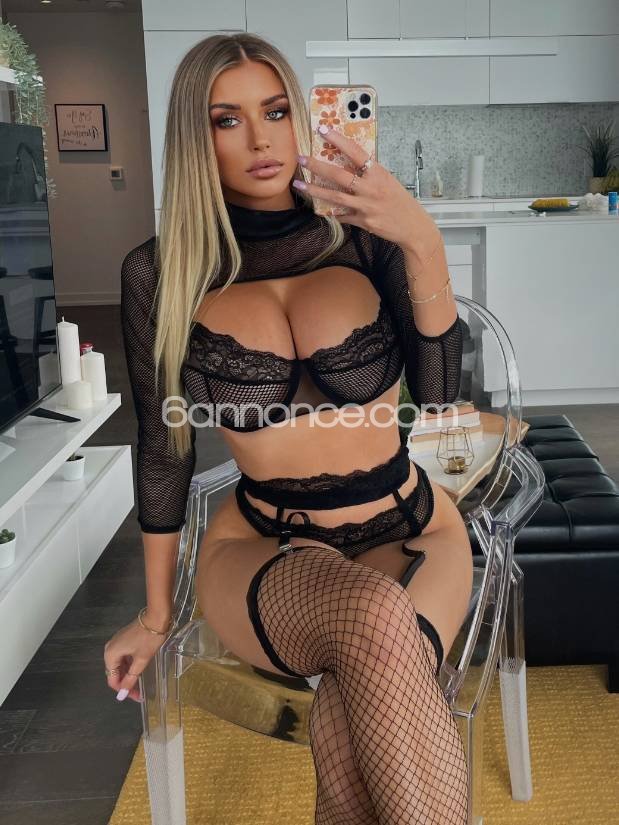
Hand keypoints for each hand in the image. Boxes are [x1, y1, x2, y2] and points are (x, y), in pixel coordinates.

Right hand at [103, 610, 171, 702]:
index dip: (123, 690)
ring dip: (128, 675)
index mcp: (110, 655)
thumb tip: (122, 695)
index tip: (136, 697)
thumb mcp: (141, 661)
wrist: (156, 616)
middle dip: (126, 684)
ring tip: (140, 685)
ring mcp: (116, 643)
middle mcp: (109, 649)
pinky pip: (123, 657)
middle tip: (139, 693)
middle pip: (115, 673)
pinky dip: (130, 666)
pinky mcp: (123, 640)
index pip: (113, 680)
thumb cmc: (149, 639)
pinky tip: (138, 672)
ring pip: (120, 665)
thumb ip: (130, 678)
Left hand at [294, 125, 438, 250]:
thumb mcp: (388, 181)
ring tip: (299, 184)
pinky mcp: (363, 222)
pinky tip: (319, 209)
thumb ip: (370, 173)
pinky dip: (331, 212)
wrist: (413, 227)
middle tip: (301, 158)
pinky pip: (342, 216)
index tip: (322, 129)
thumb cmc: (401, 201)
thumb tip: (350, 163)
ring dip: (314, 190)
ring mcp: (366, 206)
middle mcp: (371, 188)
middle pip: (339, 175)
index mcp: (378, 173)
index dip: (338, 140)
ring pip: (334, 197)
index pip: (355, 152)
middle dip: (317, 166)